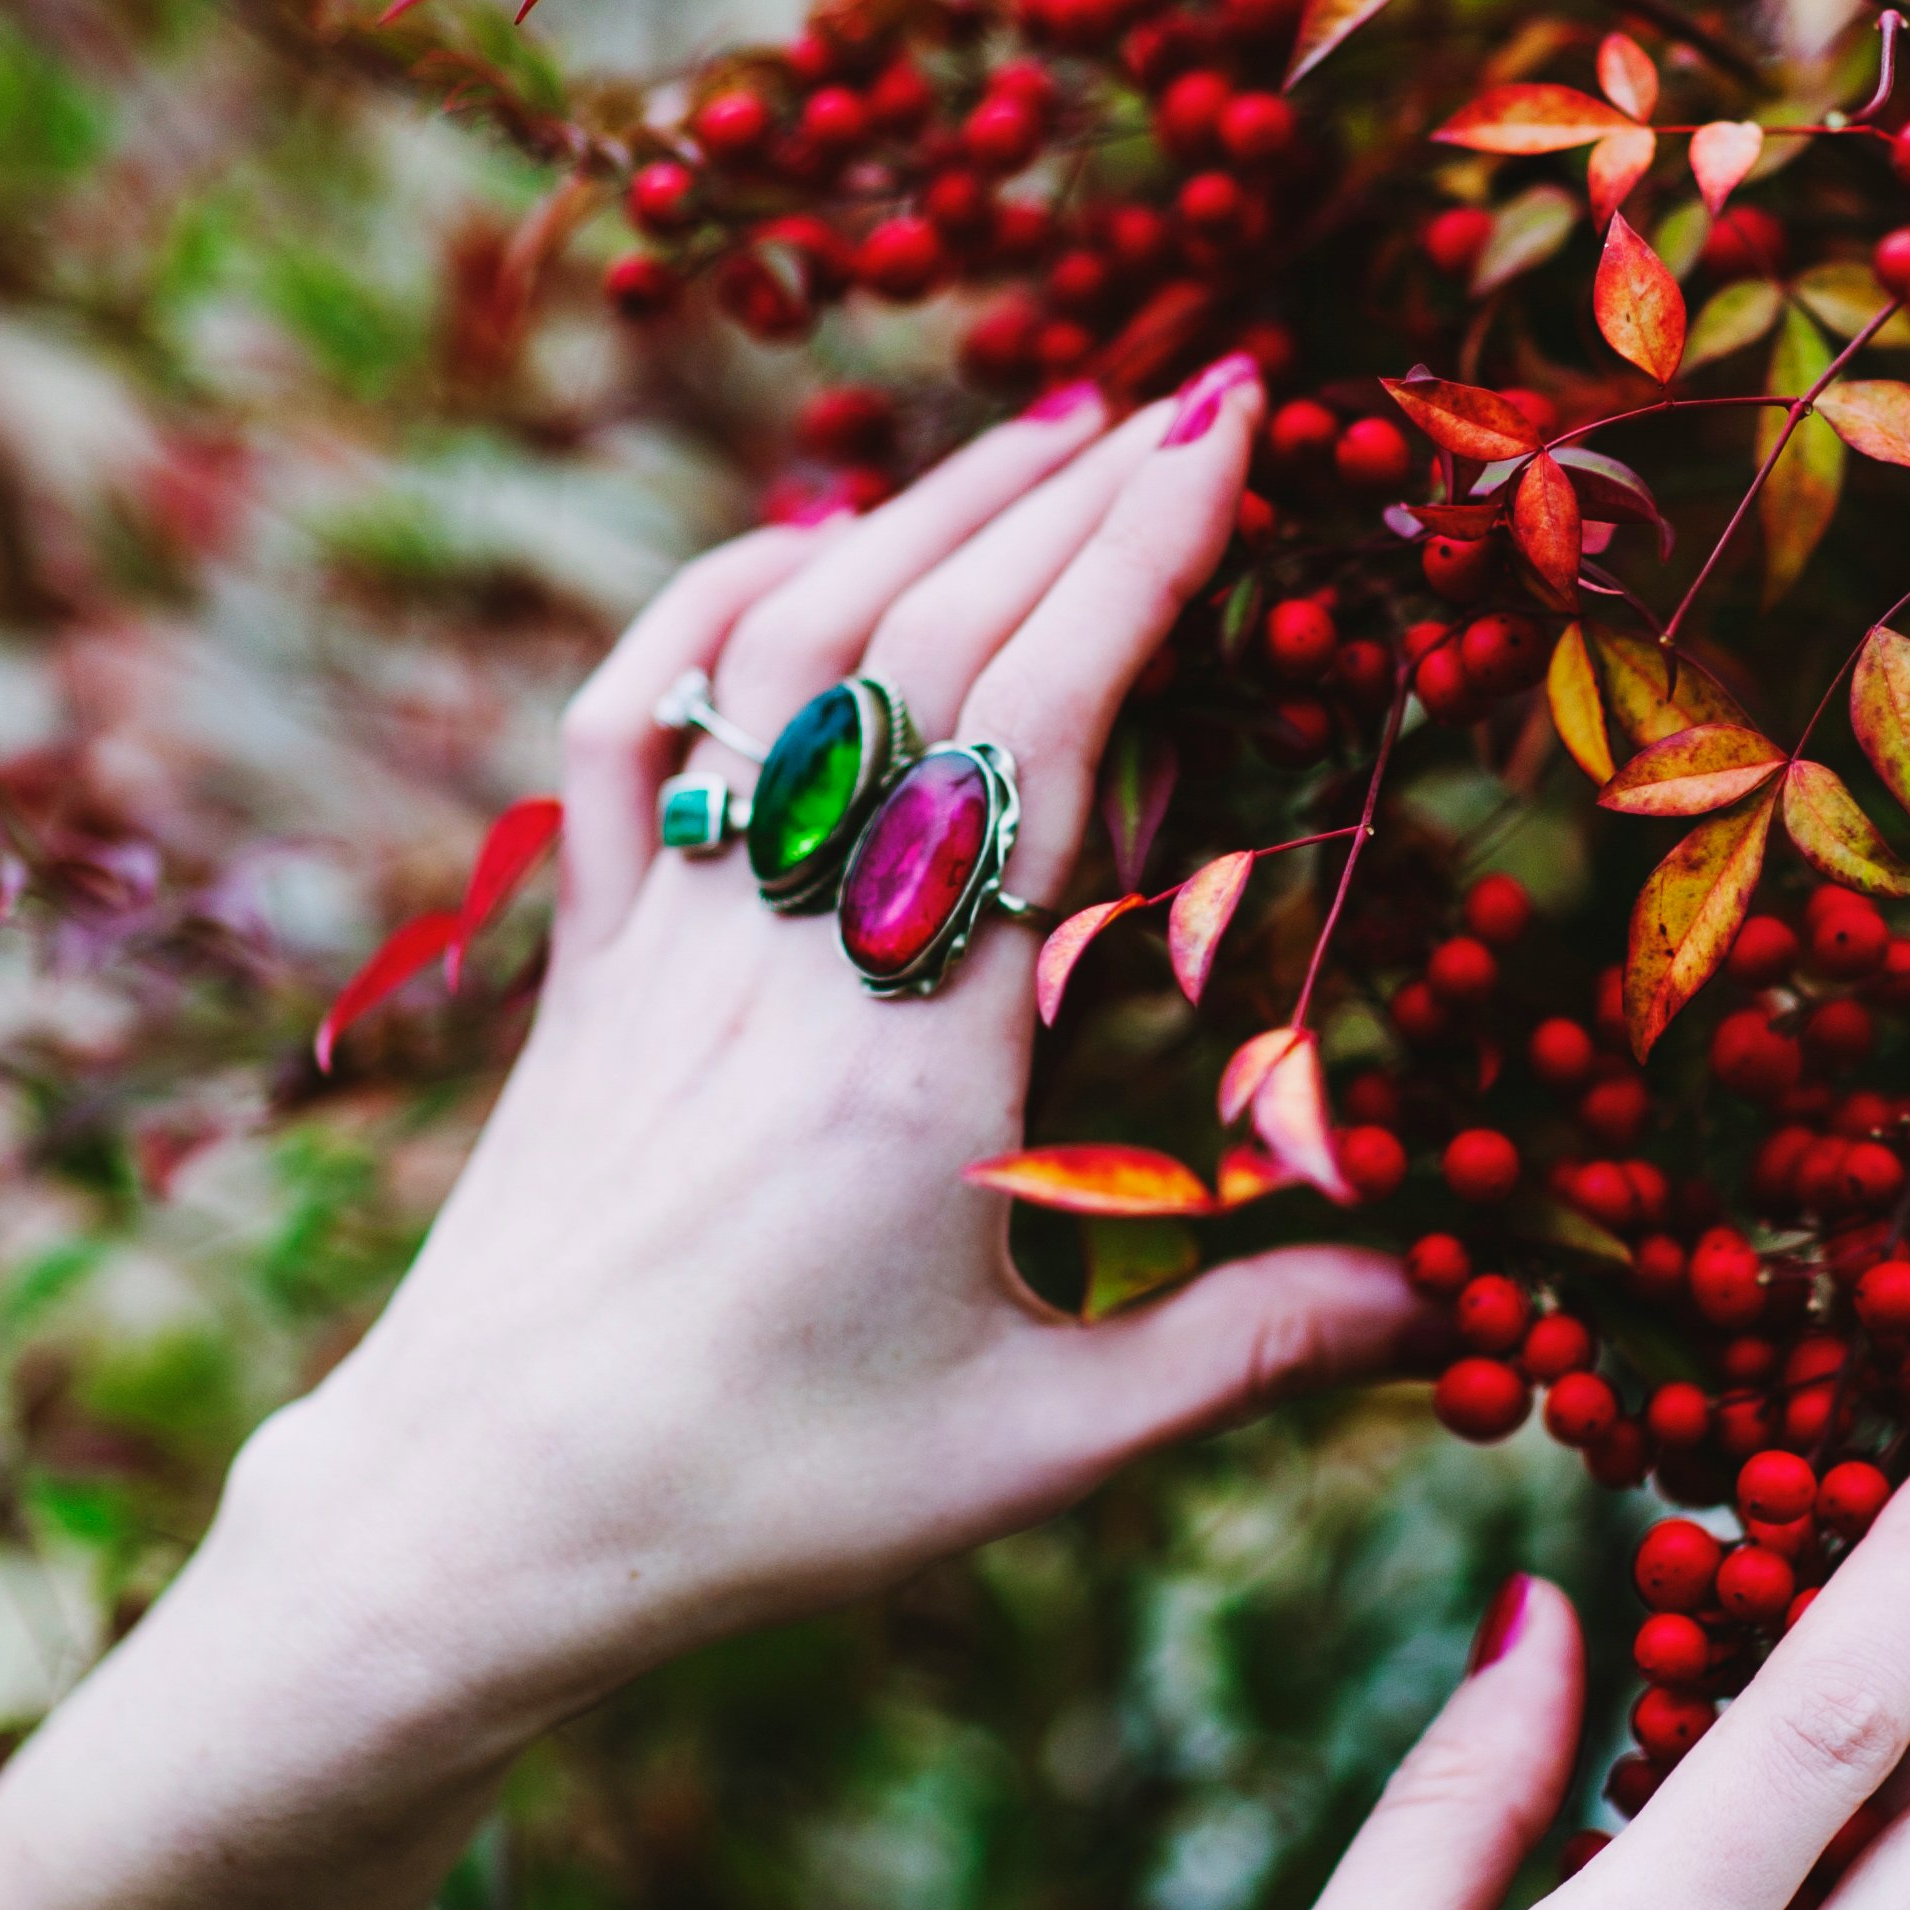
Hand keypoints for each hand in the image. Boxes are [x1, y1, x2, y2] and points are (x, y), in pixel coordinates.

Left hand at [223, 353, 1418, 1768]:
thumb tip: (1436, 1301)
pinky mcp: (584, 960)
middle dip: (1068, 492)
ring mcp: (662, 935)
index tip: (1237, 432)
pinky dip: (710, 607)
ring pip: (778, 649)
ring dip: (913, 512)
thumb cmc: (762, 1495)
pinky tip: (803, 554)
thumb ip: (1241, 1352)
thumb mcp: (1032, 1449)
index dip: (1138, 555)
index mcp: (912, 1052)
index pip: (1038, 727)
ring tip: (1045, 430)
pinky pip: (625, 728)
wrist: (473, 1518)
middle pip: (925, 643)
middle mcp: (781, 951)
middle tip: (1196, 391)